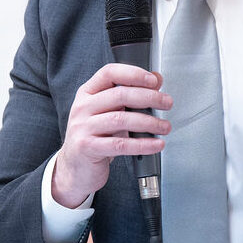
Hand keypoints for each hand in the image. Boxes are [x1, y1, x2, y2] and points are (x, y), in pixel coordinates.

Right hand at [52, 63, 171, 207]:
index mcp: (87, 93)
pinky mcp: (87, 148)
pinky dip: (143, 144)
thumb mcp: (110, 112)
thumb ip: (131, 95)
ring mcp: (82, 127)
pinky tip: (156, 144)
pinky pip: (120, 144)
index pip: (109, 73)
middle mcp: (82, 107)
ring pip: (121, 119)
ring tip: (164, 126)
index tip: (154, 81)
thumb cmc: (95, 138)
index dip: (133, 74)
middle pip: (119, 95)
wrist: (75, 169)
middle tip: (167, 103)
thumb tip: (157, 80)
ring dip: (149, 122)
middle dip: (149, 98)